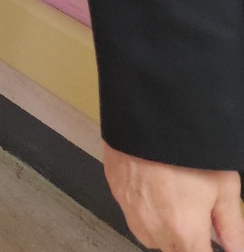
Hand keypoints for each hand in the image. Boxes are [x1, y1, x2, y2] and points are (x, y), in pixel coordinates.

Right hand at [103, 144, 243, 250]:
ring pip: (150, 236)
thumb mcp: (223, 185)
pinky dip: (146, 209)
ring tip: (176, 198)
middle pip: (173, 251)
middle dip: (188, 241)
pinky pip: (133, 213)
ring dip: (165, 230)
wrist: (147, 109)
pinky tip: (156, 185)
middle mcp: (153, 228)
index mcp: (184, 231)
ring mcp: (130, 210)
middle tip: (196, 214)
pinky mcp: (115, 190)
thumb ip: (232, 227)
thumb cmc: (185, 142)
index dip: (206, 250)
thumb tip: (235, 249)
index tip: (210, 241)